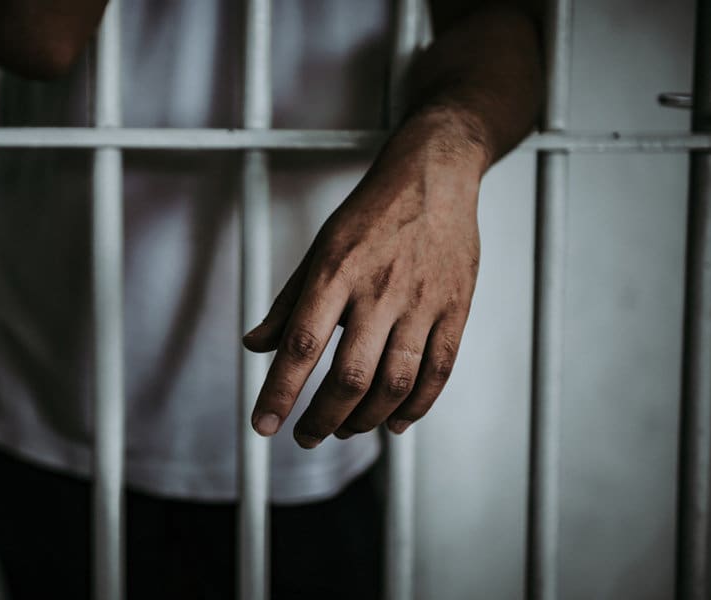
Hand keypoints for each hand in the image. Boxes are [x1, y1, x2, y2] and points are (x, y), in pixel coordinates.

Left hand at [243, 109, 486, 447]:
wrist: (433, 178)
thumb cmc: (369, 216)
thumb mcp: (319, 250)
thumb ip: (288, 302)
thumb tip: (255, 346)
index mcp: (336, 273)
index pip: (301, 345)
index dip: (280, 392)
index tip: (263, 426)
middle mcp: (378, 290)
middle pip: (350, 375)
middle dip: (324, 419)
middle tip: (307, 437)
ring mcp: (422, 302)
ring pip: (395, 382)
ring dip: (366, 419)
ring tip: (346, 429)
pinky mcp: (455, 308)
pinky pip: (438, 371)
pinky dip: (416, 406)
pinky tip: (394, 422)